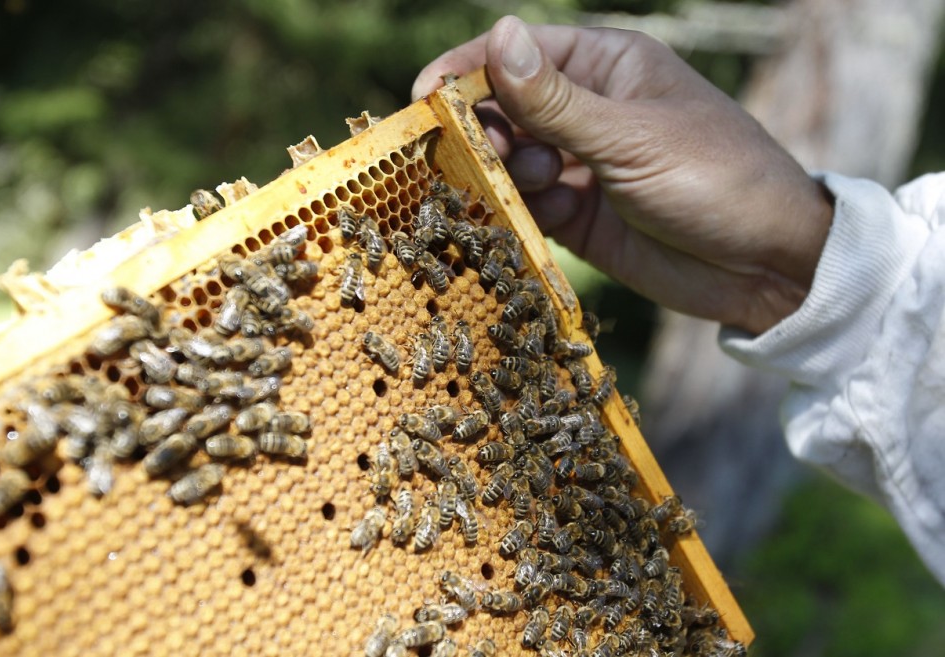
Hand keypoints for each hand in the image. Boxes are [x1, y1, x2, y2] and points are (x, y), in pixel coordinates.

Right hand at [412, 16, 833, 334]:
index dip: (466, 72)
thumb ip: (556, 101)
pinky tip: (549, 220)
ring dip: (508, 176)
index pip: (518, 54)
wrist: (765, 265)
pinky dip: (524, 214)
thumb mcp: (632, 137)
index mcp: (606, 67)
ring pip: (510, 162)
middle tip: (482, 158)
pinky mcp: (580, 217)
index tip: (424, 101)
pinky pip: (529, 209)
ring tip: (542, 189)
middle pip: (504, 109)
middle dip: (484, 133)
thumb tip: (499, 35)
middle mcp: (588, 111)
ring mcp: (582, 166)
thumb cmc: (715, 178)